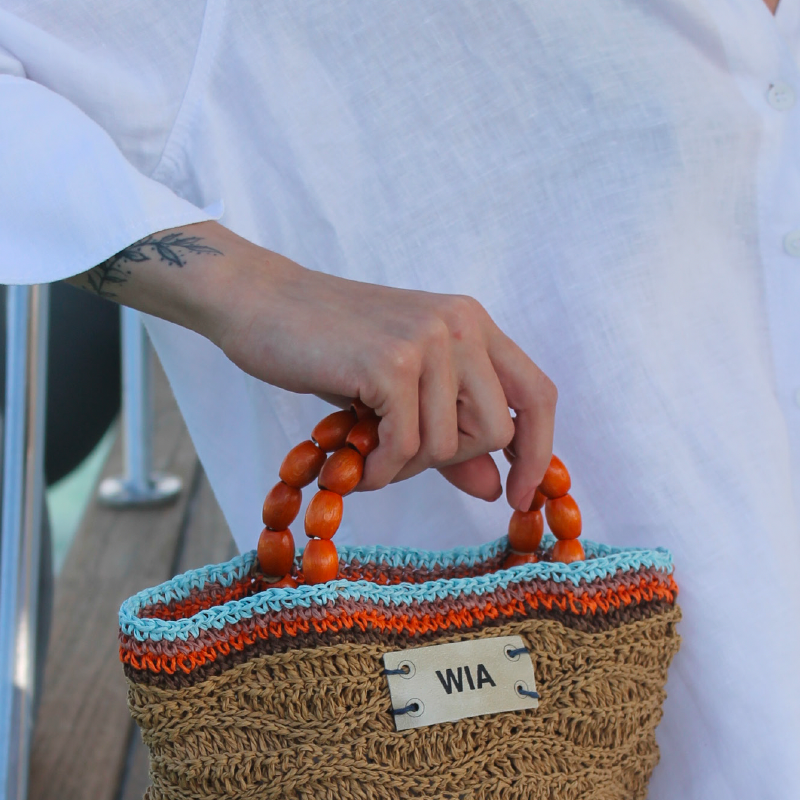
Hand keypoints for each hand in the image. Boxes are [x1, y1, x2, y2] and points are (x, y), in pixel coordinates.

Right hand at [69, 222, 556, 509]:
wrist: (260, 304)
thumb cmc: (328, 346)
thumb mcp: (401, 390)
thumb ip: (452, 434)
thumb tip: (496, 489)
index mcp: (473, 324)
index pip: (538, 395)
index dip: (538, 452)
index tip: (517, 495)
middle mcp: (460, 324)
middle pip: (496, 429)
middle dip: (450, 461)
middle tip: (398, 456)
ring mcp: (427, 340)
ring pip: (447, 444)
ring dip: (404, 466)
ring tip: (366, 449)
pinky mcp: (389, 364)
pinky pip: (405, 446)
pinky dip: (380, 469)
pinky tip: (356, 461)